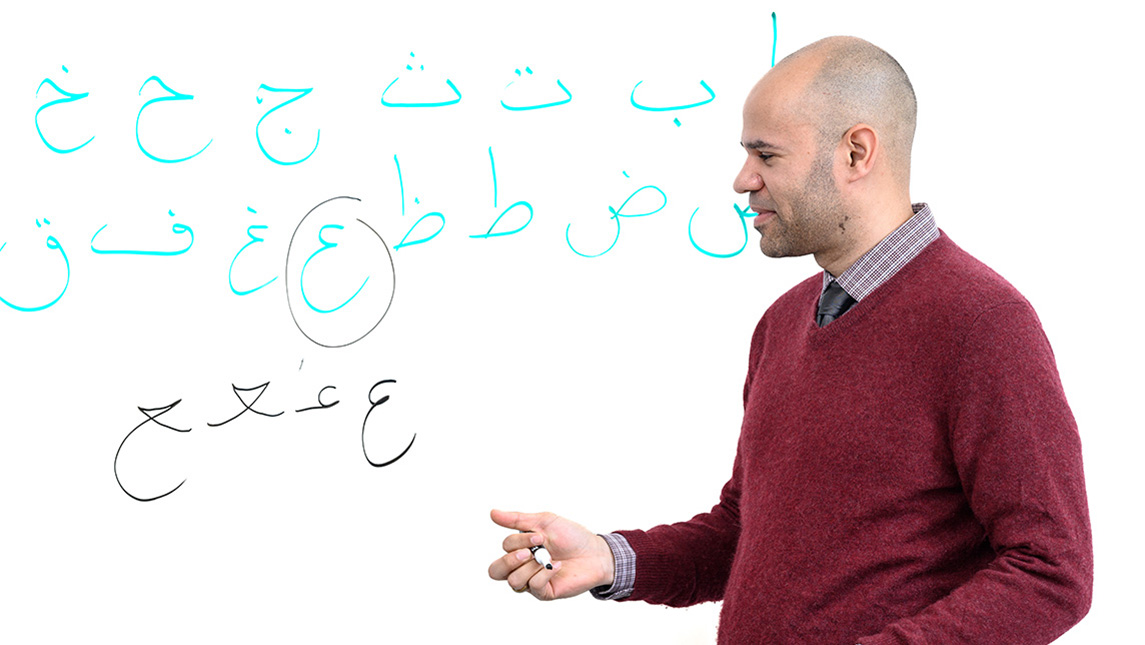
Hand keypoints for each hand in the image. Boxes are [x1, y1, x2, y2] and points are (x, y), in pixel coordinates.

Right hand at [487, 509, 615, 600]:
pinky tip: (558, 566)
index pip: (505, 548)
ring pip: (513, 581)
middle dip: (510, 560)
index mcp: (520, 548)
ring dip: (531, 567)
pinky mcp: (545, 592)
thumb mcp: (544, 522)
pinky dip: (545, 574)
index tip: (540, 536)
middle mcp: (522, 566)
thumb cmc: (571, 536)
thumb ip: (517, 519)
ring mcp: (532, 580)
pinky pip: (534, 587)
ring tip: (548, 559)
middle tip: (529, 553)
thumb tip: (492, 513)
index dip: (518, 541)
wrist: (595, 552)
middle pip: (495, 571)